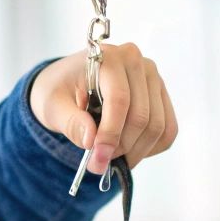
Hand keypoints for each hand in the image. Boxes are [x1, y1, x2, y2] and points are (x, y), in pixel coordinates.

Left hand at [29, 42, 176, 174]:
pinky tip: (129, 151)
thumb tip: (91, 140)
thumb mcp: (51, 106)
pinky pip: (168, 130)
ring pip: (157, 127)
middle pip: (141, 117)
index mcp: (108, 58)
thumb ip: (69, 122)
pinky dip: (150, 148)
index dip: (111, 134)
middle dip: (121, 147)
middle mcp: (136, 62)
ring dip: (136, 151)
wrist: (68, 82)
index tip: (98, 158)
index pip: (119, 100)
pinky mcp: (160, 95)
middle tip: (100, 162)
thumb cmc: (58, 91)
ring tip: (111, 156)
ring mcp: (153, 78)